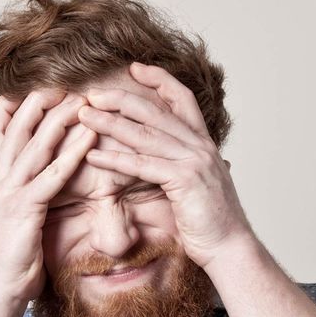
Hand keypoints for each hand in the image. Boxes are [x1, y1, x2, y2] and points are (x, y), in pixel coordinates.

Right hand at [0, 89, 97, 303]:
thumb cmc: (10, 262)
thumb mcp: (12, 222)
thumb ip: (22, 200)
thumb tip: (36, 191)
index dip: (10, 109)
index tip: (28, 91)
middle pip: (15, 129)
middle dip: (38, 103)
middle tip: (62, 85)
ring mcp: (10, 194)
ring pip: (34, 145)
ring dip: (58, 119)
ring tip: (80, 100)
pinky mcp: (25, 209)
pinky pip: (52, 175)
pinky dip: (72, 153)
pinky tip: (88, 138)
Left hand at [77, 62, 255, 268]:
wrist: (230, 248)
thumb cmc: (212, 222)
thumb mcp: (201, 186)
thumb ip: (188, 168)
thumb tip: (180, 164)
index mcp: (204, 143)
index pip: (182, 99)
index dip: (159, 80)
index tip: (135, 68)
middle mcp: (200, 146)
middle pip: (156, 111)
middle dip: (121, 98)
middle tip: (93, 93)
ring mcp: (194, 161)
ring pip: (145, 134)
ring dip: (110, 123)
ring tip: (84, 116)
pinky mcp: (185, 181)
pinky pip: (143, 165)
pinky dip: (115, 159)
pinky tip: (93, 156)